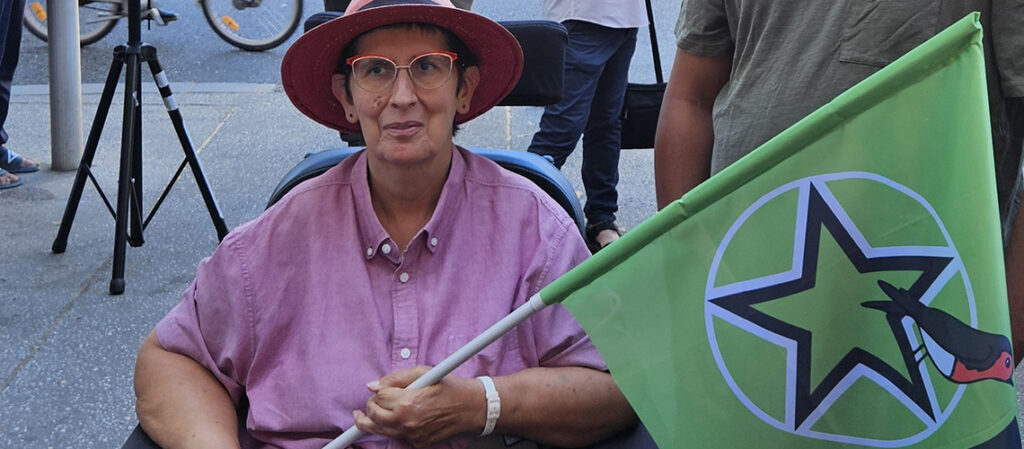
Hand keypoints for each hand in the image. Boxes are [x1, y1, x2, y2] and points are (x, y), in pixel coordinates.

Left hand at [352, 366, 482, 446]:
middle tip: (372, 401)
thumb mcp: (423, 372)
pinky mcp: (417, 442)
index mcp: (408, 401)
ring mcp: (412, 434)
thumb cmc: (449, 386)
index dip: (377, 392)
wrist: (470, 407)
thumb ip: (395, 378)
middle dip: (370, 406)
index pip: (378, 397)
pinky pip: (396, 436)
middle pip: (373, 415)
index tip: (380, 390)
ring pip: (379, 430)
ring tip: (360, 417)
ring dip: (370, 421)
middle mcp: (407, 421)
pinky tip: (391, 421)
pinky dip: (391, 429)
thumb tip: (372, 385)